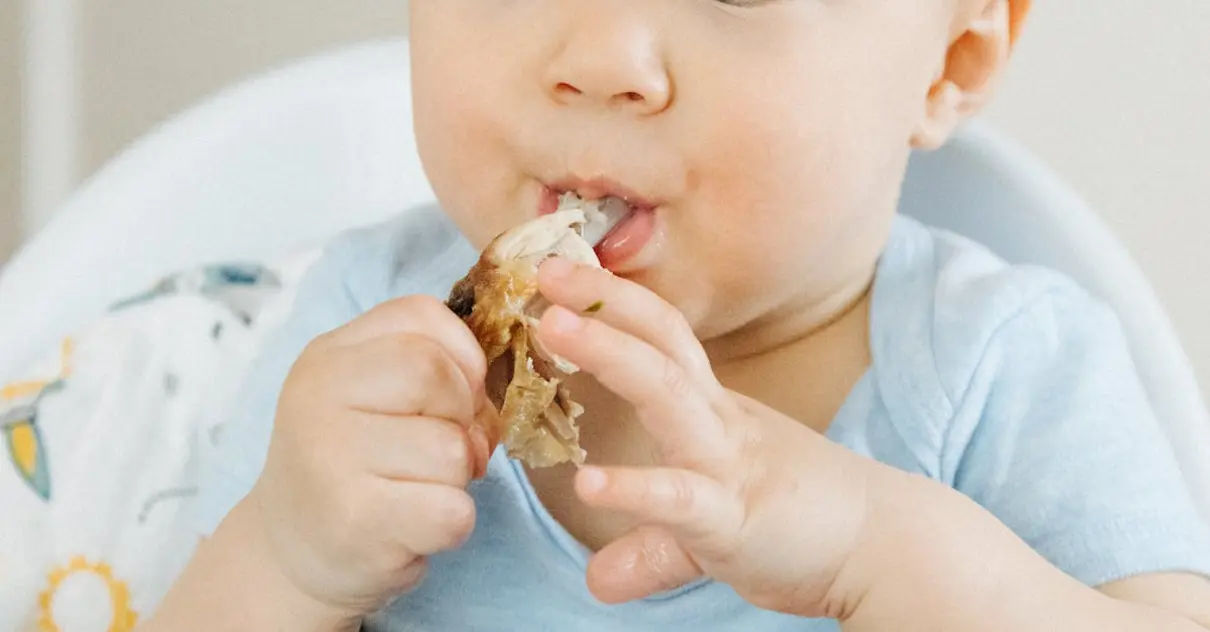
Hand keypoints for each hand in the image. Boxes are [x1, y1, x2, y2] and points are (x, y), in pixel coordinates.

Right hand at [247, 296, 495, 619]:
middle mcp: (317, 398)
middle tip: (440, 452)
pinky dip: (451, 524)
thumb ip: (432, 370)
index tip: (455, 397)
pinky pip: (452, 512)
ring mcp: (330, 460)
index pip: (422, 316)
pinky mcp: (354, 522)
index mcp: (329, 356)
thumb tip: (486, 401)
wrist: (291, 552)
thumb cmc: (353, 465)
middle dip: (462, 419)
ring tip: (417, 491)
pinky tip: (413, 527)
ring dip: (456, 479)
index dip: (462, 357)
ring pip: (452, 450)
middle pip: (437, 375)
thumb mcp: (373, 396)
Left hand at [534, 257, 877, 617]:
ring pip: (665, 391)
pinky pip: (679, 498)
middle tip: (545, 270)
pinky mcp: (734, 518)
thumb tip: (600, 578)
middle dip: (603, 300)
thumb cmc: (804, 521)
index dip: (613, 301)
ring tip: (551, 327)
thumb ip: (653, 540)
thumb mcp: (714, 520)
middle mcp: (718, 422)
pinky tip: (589, 482)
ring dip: (607, 352)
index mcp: (713, 411)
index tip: (562, 272)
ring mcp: (727, 463)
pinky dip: (634, 488)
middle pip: (660, 341)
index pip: (661, 337)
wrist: (887, 548)